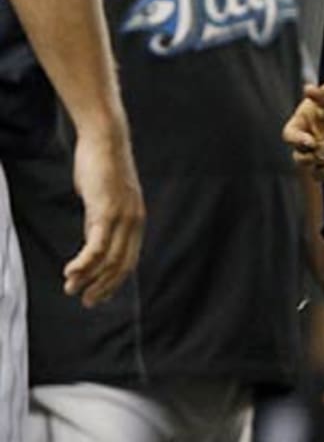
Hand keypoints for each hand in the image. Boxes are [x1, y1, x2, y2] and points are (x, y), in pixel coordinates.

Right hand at [65, 126, 144, 307]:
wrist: (105, 140)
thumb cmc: (100, 166)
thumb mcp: (101, 199)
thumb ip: (99, 219)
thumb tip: (91, 235)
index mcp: (135, 222)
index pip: (128, 260)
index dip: (114, 280)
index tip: (99, 294)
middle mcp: (134, 223)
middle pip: (122, 266)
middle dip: (105, 287)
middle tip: (88, 302)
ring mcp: (123, 218)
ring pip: (109, 260)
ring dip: (90, 278)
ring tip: (73, 291)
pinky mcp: (107, 211)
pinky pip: (97, 245)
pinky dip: (84, 263)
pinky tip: (71, 273)